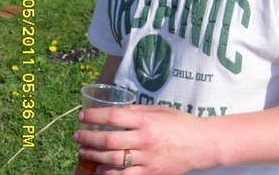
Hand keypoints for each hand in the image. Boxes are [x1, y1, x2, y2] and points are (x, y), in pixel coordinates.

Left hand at [73, 104, 207, 173]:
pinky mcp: (149, 174)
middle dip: (89, 137)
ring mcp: (147, 159)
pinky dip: (108, 173)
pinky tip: (100, 168)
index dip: (94, 116)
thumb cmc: (179, 123)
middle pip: (109, 139)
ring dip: (94, 155)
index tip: (82, 116)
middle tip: (77, 135)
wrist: (200, 144)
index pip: (114, 116)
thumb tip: (115, 111)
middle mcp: (145, 139)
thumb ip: (137, 112)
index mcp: (147, 120)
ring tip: (84, 150)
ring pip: (112, 160)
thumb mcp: (159, 111)